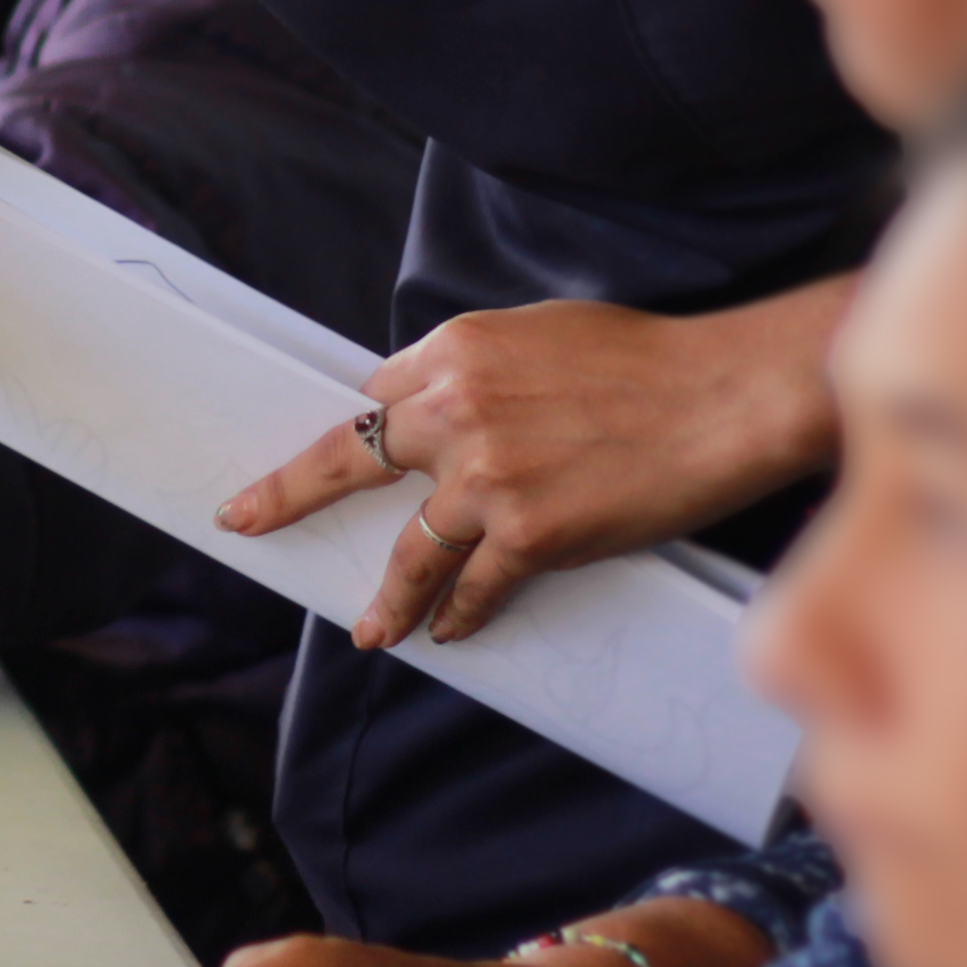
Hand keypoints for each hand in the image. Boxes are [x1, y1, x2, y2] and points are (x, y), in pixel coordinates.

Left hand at [218, 283, 845, 647]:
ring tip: (370, 632)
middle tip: (244, 520)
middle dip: (290, 493)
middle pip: (351, 459)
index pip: (377, 397)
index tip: (335, 458)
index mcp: (453, 350)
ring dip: (389, 597)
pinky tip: (453, 630)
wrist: (722, 396)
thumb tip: (442, 407)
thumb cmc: (644, 360)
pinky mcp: (530, 532)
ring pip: (413, 548)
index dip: (367, 432)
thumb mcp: (540, 333)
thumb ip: (477, 372)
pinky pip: (477, 585)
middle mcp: (454, 411)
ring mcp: (487, 476)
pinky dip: (463, 612)